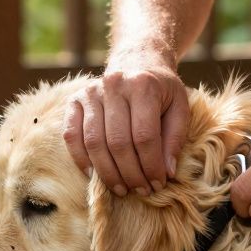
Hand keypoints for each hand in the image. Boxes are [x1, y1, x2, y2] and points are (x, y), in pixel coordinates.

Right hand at [64, 55, 189, 196]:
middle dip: (131, 173)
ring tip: (121, 188)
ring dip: (108, 172)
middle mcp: (114, 85)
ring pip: (94, 142)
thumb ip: (175, 138)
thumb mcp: (179, 107)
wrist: (137, 60)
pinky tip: (94, 175)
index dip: (151, 165)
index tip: (158, 183)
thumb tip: (167, 172)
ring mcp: (90, 92)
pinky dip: (80, 159)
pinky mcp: (74, 101)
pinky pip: (71, 136)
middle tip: (140, 190)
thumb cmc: (161, 90)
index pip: (145, 136)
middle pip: (118, 142)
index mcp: (143, 86)